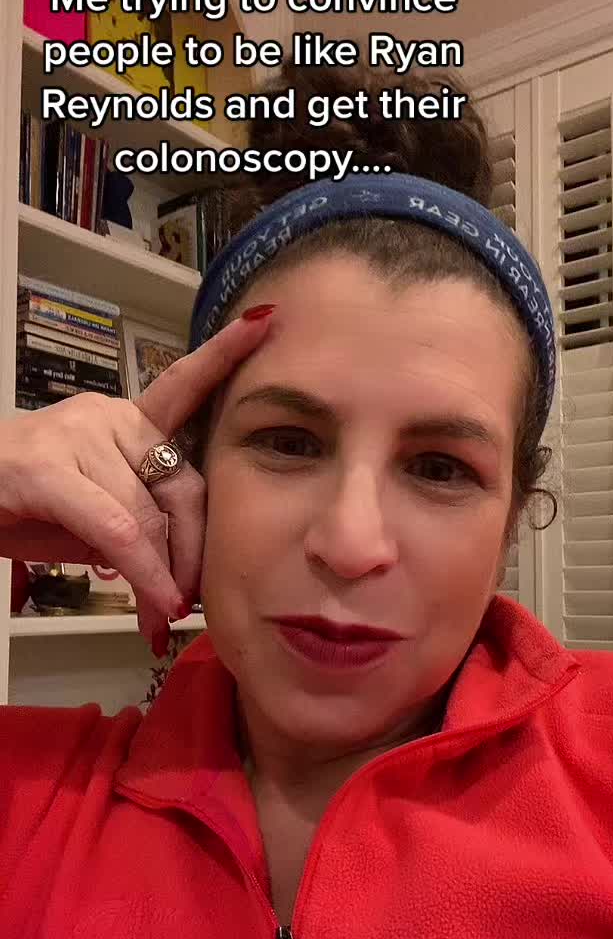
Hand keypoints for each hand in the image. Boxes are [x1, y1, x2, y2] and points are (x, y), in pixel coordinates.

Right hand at [0, 315, 270, 647]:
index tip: (263, 325)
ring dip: (161, 574)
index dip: (222, 357)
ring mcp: (77, 435)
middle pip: (181, 484)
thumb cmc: (20, 506)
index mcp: (123, 422)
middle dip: (192, 551)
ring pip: (147, 513)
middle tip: (189, 599)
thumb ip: (138, 529)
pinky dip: (141, 569)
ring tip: (161, 613)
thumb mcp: (92, 518)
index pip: (182, 388)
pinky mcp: (48, 468)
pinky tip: (154, 599)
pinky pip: (116, 527)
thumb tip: (176, 580)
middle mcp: (107, 416)